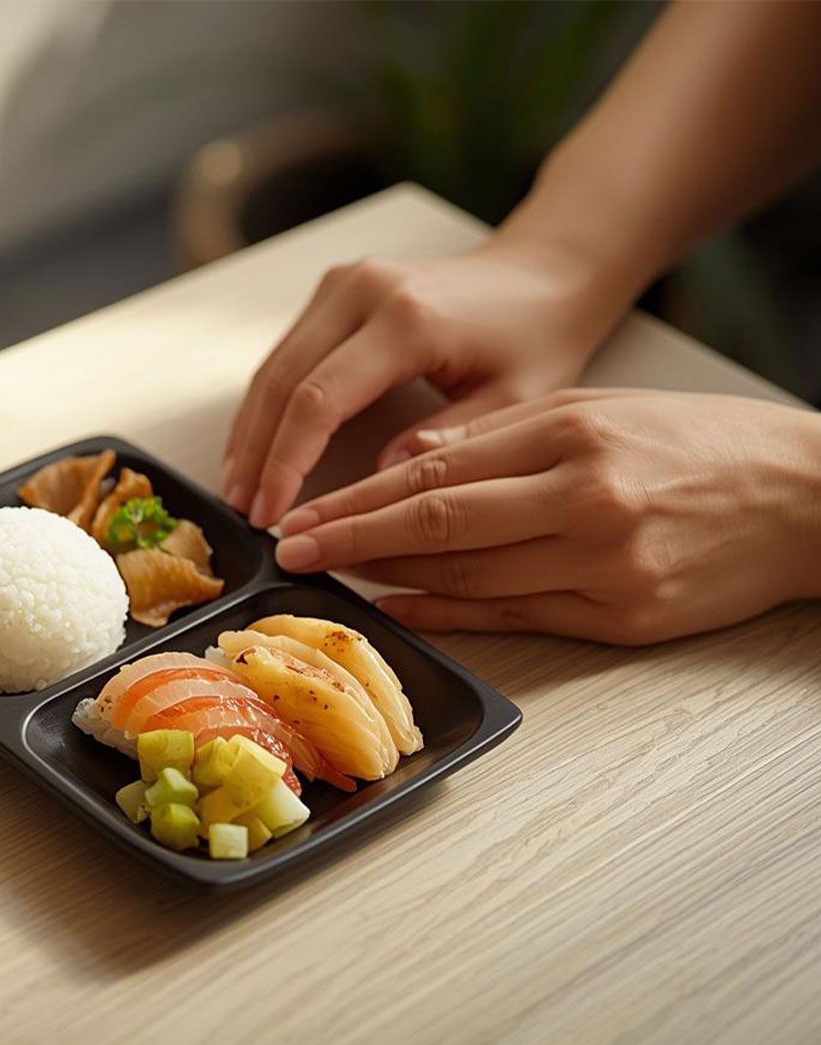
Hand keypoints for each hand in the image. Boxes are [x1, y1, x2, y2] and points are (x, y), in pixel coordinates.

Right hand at [223, 240, 626, 527]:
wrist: (544, 271)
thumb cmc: (536, 336)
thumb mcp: (512, 402)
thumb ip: (444, 446)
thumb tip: (375, 490)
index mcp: (408, 319)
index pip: (319, 399)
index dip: (286, 463)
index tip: (272, 514)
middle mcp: (363, 292)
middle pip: (282, 382)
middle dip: (256, 455)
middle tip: (244, 514)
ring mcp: (342, 285)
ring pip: (273, 367)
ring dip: (251, 433)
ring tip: (239, 491)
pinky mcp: (334, 290)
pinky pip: (285, 354)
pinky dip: (266, 407)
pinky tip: (256, 450)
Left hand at [274, 390, 820, 644]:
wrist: (810, 497)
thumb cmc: (698, 444)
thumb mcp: (596, 411)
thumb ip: (497, 435)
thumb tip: (404, 460)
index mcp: (570, 435)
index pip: (434, 472)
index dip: (357, 498)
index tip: (302, 512)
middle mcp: (583, 499)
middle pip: (437, 524)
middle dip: (351, 540)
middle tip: (291, 551)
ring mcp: (604, 563)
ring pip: (469, 576)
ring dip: (389, 579)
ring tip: (331, 578)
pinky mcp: (624, 616)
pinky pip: (515, 617)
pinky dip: (448, 615)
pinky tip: (398, 610)